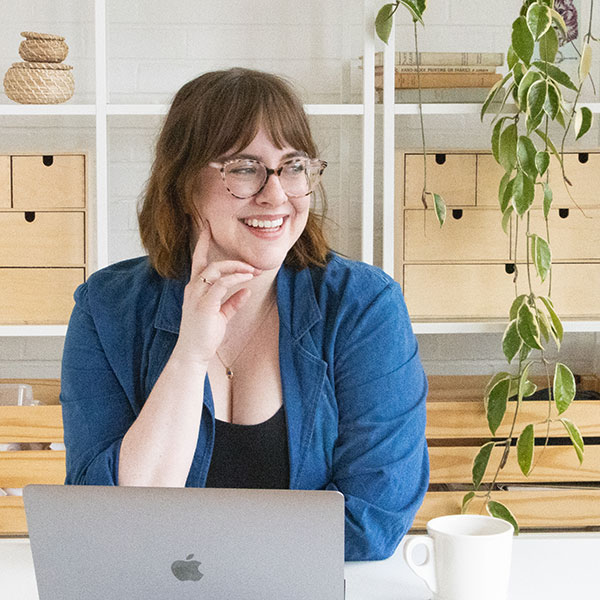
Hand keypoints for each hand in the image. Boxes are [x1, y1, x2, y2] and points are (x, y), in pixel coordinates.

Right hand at [171, 224, 260, 367]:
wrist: (193, 354)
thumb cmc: (204, 336)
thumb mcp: (221, 316)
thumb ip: (232, 302)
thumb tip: (246, 291)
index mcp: (194, 289)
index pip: (198, 261)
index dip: (202, 243)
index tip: (207, 227)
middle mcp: (193, 289)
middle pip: (206, 261)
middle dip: (227, 255)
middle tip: (249, 261)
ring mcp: (196, 295)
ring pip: (215, 269)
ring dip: (236, 267)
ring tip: (252, 270)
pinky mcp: (205, 304)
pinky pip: (221, 284)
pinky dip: (235, 278)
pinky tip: (247, 278)